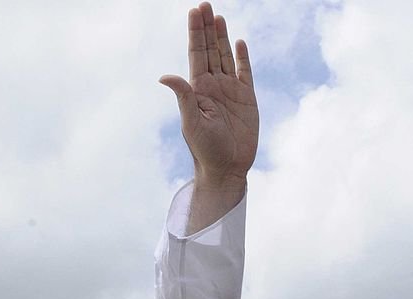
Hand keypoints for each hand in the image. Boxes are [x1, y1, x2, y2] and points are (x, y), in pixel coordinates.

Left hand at [160, 2, 258, 193]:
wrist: (227, 168)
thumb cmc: (205, 149)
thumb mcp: (192, 122)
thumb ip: (183, 97)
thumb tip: (165, 76)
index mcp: (199, 89)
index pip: (196, 54)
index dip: (195, 33)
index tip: (194, 11)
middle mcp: (213, 86)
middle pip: (210, 50)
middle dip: (207, 28)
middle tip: (204, 4)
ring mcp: (231, 90)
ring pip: (226, 57)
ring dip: (222, 37)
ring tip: (218, 17)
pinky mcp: (247, 98)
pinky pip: (245, 72)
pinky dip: (242, 57)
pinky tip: (238, 42)